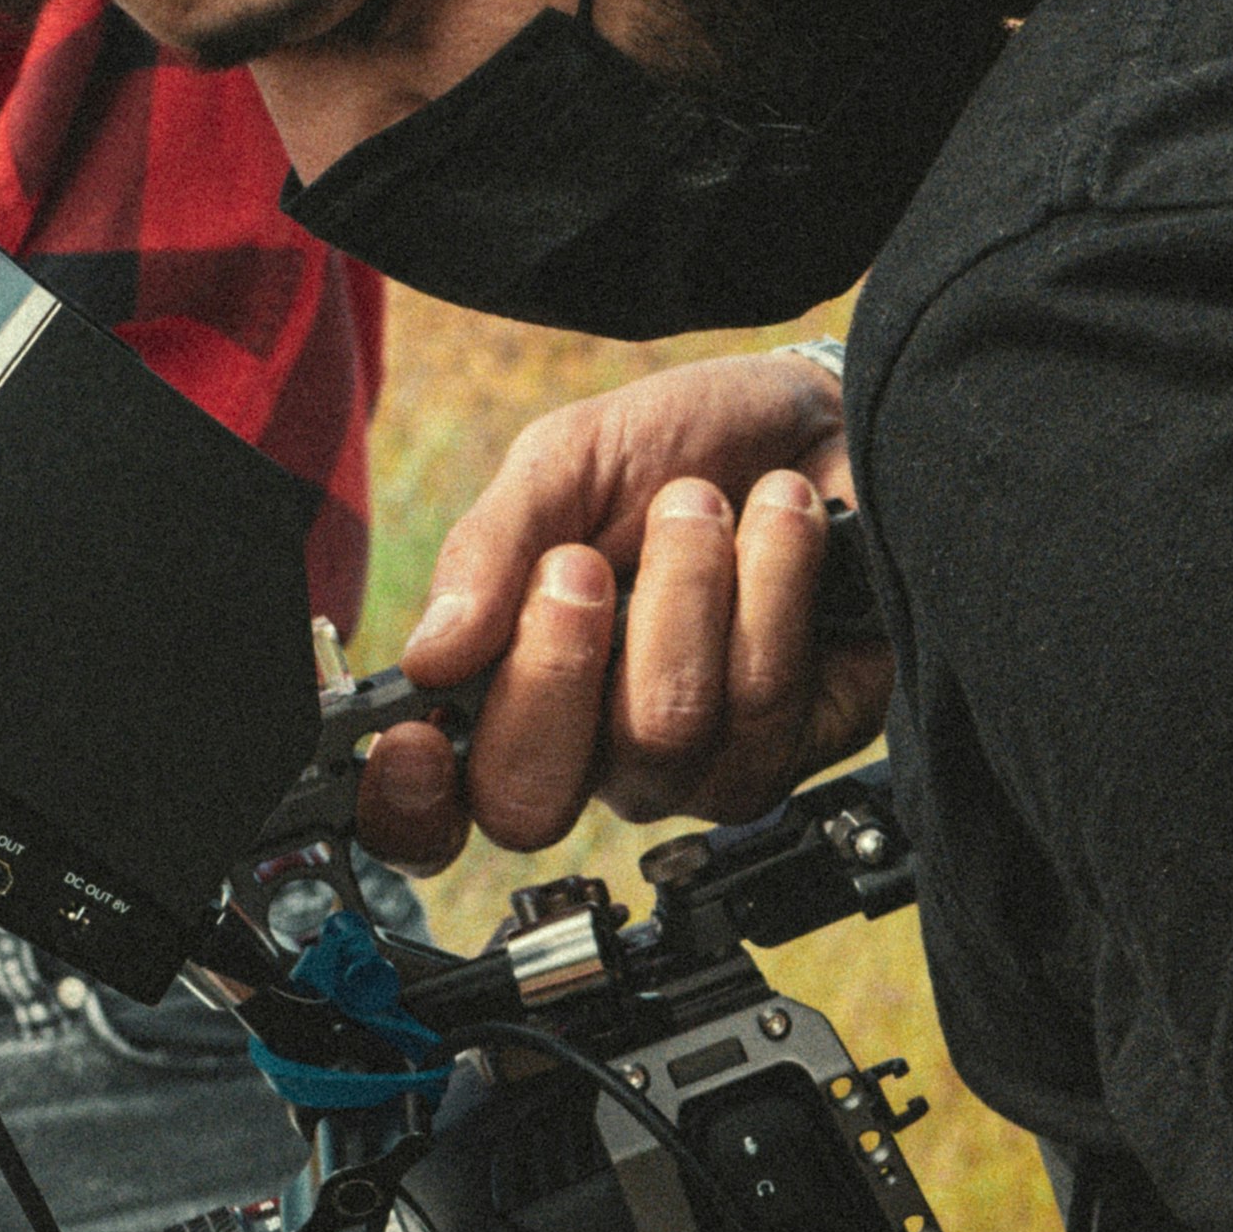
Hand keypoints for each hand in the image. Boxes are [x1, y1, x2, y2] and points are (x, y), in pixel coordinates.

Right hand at [367, 349, 887, 865]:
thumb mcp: (565, 464)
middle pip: (533, 803)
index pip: (436, 815)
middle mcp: (597, 756)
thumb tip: (429, 660)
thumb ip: (488, 550)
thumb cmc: (683, 449)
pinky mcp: (797, 746)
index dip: (410, 808)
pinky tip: (780, 520)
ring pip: (662, 732)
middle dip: (554, 667)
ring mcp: (697, 766)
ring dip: (685, 587)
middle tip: (582, 563)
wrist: (822, 415)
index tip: (417, 739)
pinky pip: (765, 703)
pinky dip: (772, 581)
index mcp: (511, 696)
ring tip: (702, 502)